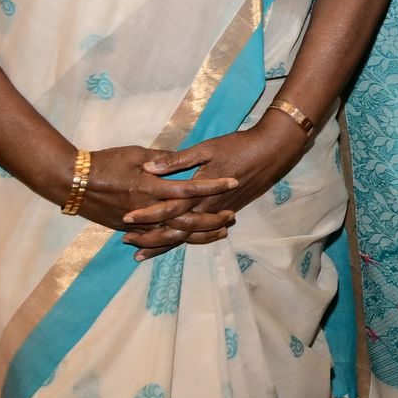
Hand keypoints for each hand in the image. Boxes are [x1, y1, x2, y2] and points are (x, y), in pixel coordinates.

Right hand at [59, 142, 241, 247]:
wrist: (71, 182)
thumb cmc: (103, 161)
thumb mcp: (134, 152)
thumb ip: (161, 158)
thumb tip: (182, 158)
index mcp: (150, 186)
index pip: (189, 188)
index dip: (213, 185)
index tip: (234, 181)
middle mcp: (147, 208)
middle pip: (186, 219)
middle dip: (211, 219)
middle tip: (232, 216)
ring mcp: (137, 222)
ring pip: (174, 234)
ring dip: (198, 234)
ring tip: (219, 232)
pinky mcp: (128, 229)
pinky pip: (156, 238)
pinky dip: (174, 241)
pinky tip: (190, 241)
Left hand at [137, 118, 313, 247]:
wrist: (272, 151)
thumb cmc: (238, 146)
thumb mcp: (206, 148)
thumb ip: (177, 161)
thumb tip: (150, 167)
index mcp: (200, 191)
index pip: (168, 209)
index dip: (146, 215)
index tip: (125, 219)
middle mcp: (208, 208)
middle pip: (176, 230)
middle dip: (151, 238)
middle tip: (128, 242)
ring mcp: (218, 212)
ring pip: (189, 236)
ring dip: (166, 244)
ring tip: (144, 251)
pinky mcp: (226, 211)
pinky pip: (203, 233)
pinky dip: (187, 240)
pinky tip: (176, 242)